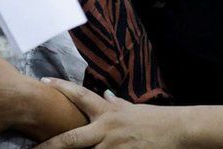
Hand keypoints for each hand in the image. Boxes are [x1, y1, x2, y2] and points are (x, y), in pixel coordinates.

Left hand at [35, 78, 181, 147]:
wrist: (179, 131)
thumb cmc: (155, 120)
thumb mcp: (132, 108)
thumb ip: (117, 104)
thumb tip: (107, 95)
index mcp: (107, 113)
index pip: (81, 95)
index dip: (62, 87)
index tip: (44, 81)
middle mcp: (106, 130)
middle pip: (72, 139)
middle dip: (50, 146)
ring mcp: (114, 148)